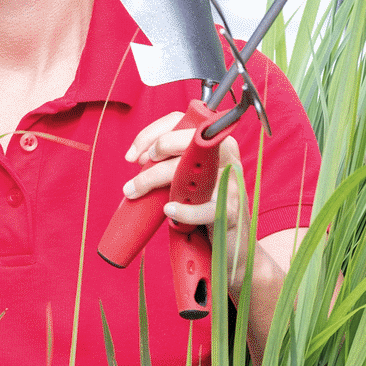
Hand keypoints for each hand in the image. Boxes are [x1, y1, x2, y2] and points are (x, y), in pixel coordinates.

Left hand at [122, 112, 253, 292]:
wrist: (232, 245)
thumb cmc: (206, 205)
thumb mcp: (189, 176)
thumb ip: (172, 161)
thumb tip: (141, 156)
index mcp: (217, 143)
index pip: (183, 121)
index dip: (152, 134)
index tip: (134, 155)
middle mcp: (228, 157)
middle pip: (187, 142)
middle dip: (154, 155)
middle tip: (135, 174)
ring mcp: (232, 184)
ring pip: (190, 172)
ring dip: (155, 180)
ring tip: (136, 192)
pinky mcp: (232, 211)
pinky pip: (204, 208)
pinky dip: (183, 210)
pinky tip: (170, 211)